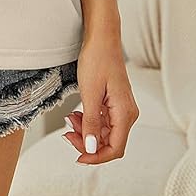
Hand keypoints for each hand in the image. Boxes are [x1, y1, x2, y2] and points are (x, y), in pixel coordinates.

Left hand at [61, 33, 138, 163]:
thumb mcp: (89, 92)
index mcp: (125, 114)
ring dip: (87, 132)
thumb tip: (91, 148)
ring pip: (105, 133)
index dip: (96, 157)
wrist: (102, 38)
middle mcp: (127, 114)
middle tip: (67, 134)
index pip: (115, 149)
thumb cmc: (97, 59)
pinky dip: (89, 122)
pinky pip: (103, 121)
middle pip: (109, 143)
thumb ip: (91, 122)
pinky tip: (77, 115)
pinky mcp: (115, 103)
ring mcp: (122, 109)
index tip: (78, 157)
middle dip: (87, 143)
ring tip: (70, 121)